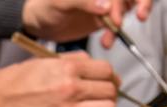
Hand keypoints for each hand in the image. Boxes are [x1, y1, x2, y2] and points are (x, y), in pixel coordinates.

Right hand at [0, 52, 117, 106]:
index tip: (109, 82)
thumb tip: (92, 63)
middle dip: (110, 93)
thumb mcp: (47, 60)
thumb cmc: (18, 81)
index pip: (106, 70)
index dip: (111, 76)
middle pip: (110, 90)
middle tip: (103, 97)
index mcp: (69, 68)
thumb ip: (72, 59)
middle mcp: (71, 87)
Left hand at [22, 0, 151, 47]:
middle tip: (116, 25)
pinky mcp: (105, 17)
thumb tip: (106, 5)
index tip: (116, 16)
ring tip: (107, 40)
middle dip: (126, 9)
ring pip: (127, 8)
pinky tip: (106, 42)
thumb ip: (83, 1)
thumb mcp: (60, 2)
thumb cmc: (44, 6)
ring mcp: (106, 2)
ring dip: (121, 25)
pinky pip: (118, 23)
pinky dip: (115, 34)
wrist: (39, 22)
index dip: (122, 0)